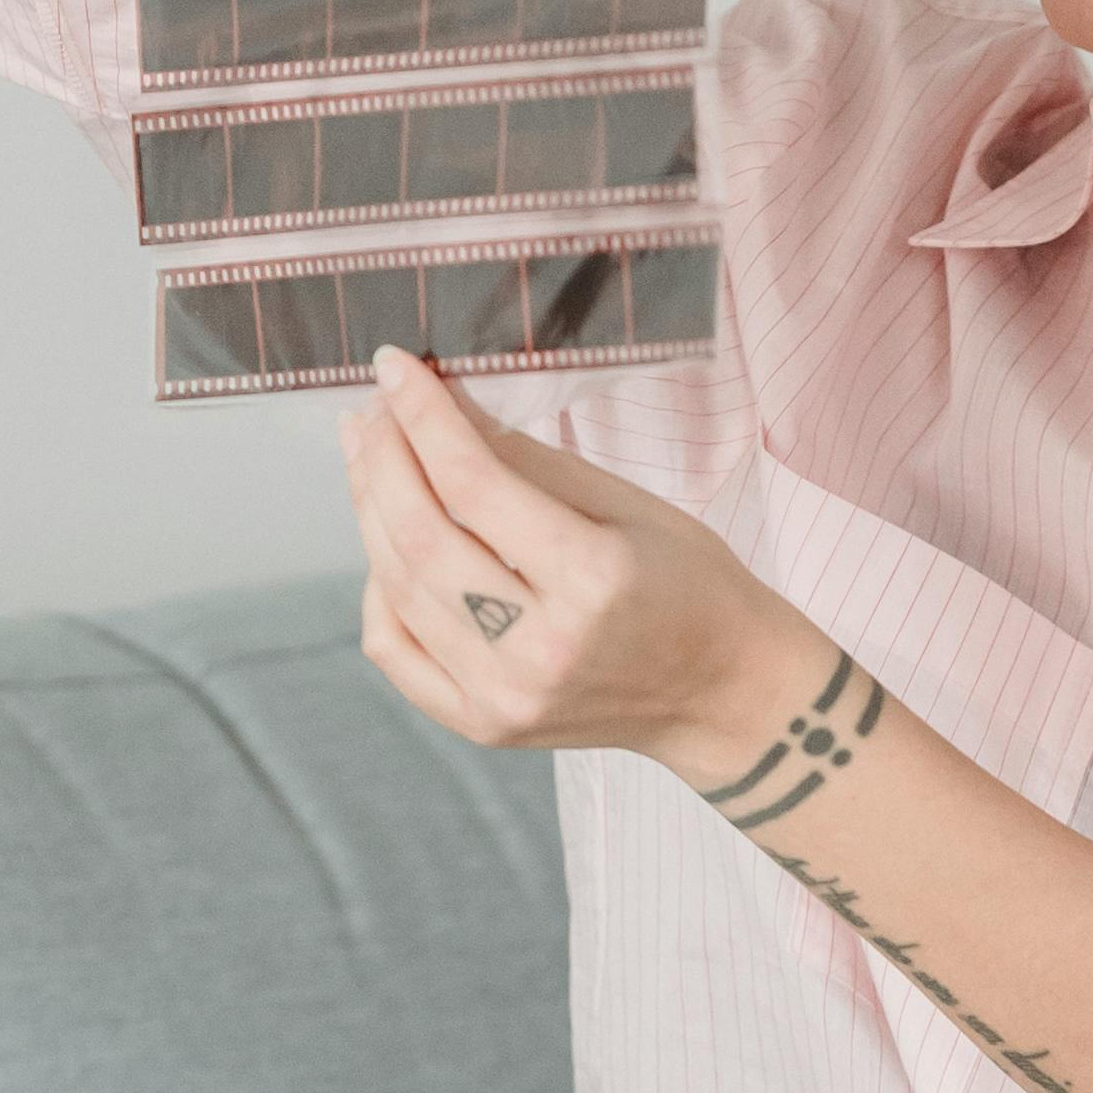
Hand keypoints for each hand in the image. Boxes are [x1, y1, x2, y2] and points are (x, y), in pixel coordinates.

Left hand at [343, 354, 803, 779]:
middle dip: (382, 459)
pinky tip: (389, 546)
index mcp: (594, 580)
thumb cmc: (689, 588)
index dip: (422, 416)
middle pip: (420, 536)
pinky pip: (393, 649)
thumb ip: (526, 460)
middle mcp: (542, 648)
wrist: (721, 695)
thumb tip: (441, 404)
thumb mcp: (628, 505)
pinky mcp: (483, 725)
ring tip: (370, 459)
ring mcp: (505, 696)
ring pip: (396, 588)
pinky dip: (378, 589)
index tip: (394, 368)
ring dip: (370, 512)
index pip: (473, 485)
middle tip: (373, 411)